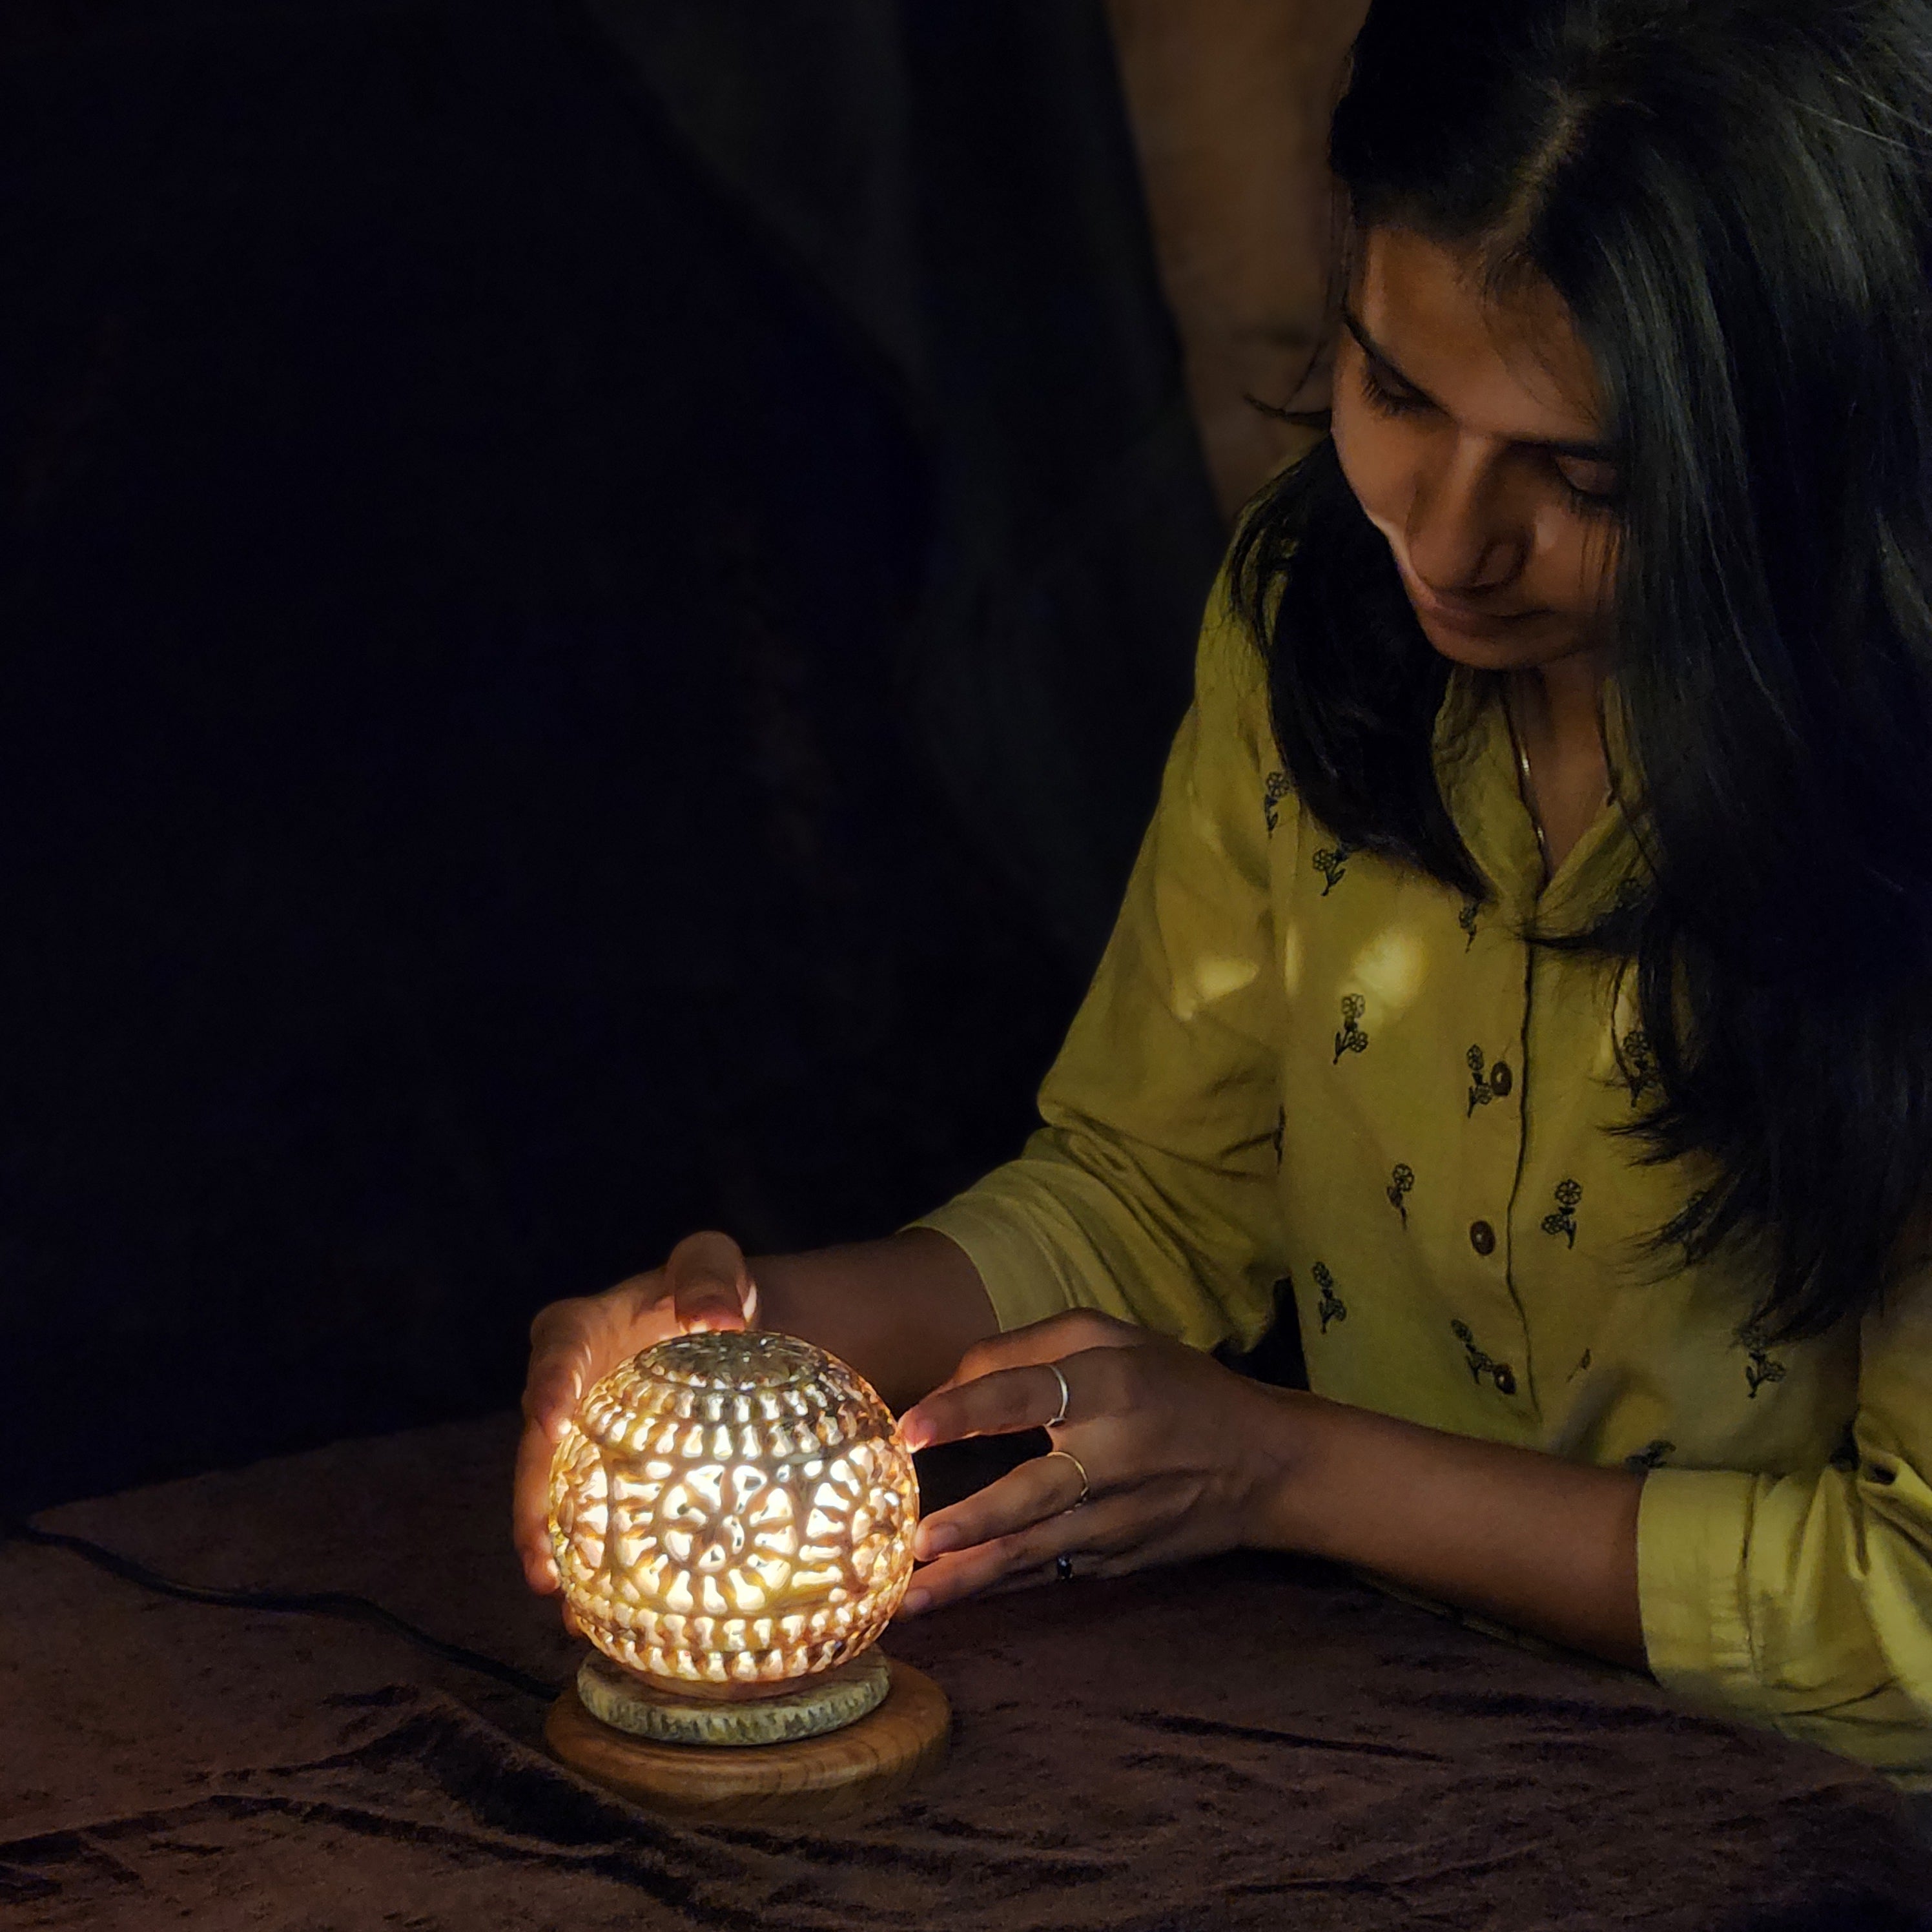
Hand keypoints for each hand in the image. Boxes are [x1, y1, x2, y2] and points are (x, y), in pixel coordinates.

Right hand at [512, 1230, 757, 1594]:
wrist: (733, 1329)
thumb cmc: (712, 1290)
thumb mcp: (711, 1264)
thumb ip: (707, 1279)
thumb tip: (717, 1318)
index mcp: (581, 1331)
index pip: (555, 1356)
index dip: (548, 1391)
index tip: (549, 1427)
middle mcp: (569, 1390)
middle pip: (537, 1450)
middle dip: (530, 1505)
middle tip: (540, 1559)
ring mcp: (583, 1438)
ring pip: (554, 1497)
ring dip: (553, 1548)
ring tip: (560, 1602)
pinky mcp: (608, 1473)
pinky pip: (593, 1518)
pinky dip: (595, 1563)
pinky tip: (600, 1614)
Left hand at [894, 1309, 1298, 1615]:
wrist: (1262, 1464)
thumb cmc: (1174, 1384)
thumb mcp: (1111, 1337)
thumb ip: (1025, 1350)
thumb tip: (946, 1387)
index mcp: (1109, 1386)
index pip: (1027, 1394)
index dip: (967, 1410)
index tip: (911, 1429)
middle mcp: (1112, 1457)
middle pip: (1030, 1493)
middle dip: (972, 1520)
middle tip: (913, 1540)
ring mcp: (1115, 1521)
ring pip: (1031, 1551)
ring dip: (969, 1575)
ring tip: (911, 1595)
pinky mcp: (1114, 1560)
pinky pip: (1045, 1572)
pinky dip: (997, 1586)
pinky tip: (950, 1598)